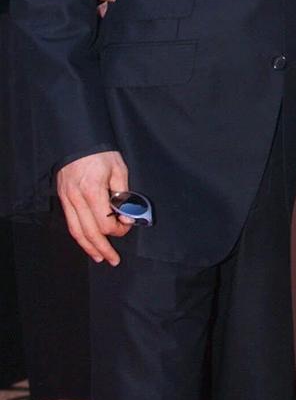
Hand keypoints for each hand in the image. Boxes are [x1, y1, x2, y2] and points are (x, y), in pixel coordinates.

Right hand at [56, 150, 132, 264]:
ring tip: (100, 257)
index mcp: (92, 191)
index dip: (118, 229)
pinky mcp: (63, 199)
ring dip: (89, 247)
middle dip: (104, 248)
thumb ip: (122, 194)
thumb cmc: (101, 153)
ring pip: (77, 232)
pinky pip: (70, 223)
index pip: (105, 223)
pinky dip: (79, 236)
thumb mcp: (119, 169)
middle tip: (114, 259)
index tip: (127, 224)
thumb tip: (125, 215)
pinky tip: (87, 243)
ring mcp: (67, 200)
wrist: (78, 139)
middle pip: (90, 233)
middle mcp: (77, 199)